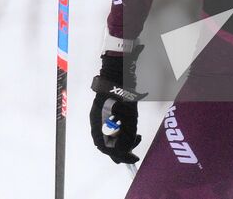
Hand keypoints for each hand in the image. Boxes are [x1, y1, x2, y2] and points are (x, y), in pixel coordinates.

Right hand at [89, 48, 143, 163]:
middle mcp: (97, 121)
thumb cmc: (122, 96)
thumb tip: (125, 151)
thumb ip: (126, 137)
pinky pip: (112, 125)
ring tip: (135, 135)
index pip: (106, 148)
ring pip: (110, 134)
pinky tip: (130, 125)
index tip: (133, 158)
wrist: (118, 74)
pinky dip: (121, 129)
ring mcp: (101, 114)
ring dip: (123, 138)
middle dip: (121, 148)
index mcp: (98, 125)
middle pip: (107, 142)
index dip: (120, 156)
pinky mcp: (107, 108)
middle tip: (135, 149)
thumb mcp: (128, 119)